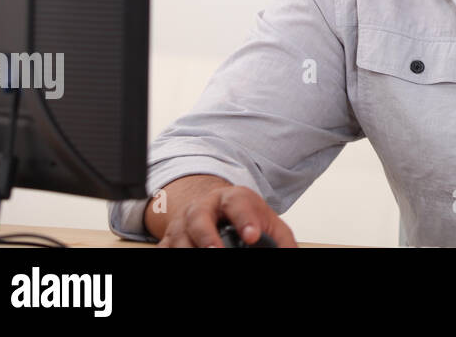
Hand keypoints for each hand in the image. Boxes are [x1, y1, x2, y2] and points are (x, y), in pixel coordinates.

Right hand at [155, 183, 297, 247]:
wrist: (213, 206)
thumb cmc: (241, 214)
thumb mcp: (265, 220)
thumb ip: (280, 239)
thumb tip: (291, 253)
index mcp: (232, 199)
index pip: (238, 204)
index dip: (245, 219)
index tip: (253, 236)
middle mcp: (203, 207)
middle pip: (199, 217)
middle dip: (207, 236)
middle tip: (217, 250)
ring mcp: (183, 223)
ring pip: (178, 237)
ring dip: (187, 248)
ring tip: (204, 254)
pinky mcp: (168, 239)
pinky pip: (164, 248)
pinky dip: (170, 253)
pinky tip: (181, 256)